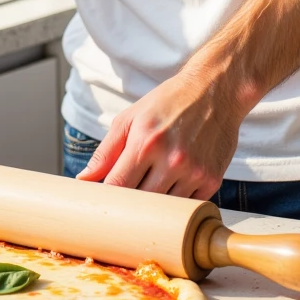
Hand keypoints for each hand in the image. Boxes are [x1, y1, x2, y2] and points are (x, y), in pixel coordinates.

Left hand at [77, 60, 241, 198]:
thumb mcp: (130, 118)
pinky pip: (186, 205)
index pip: (117, 186)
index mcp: (145, 142)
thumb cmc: (169, 102)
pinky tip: (175, 181)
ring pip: (164, 209)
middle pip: (141, 202)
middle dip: (130, 201)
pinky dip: (177, 199)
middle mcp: (172, 159)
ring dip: (155, 202)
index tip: (103, 200)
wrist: (215, 90)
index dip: (107, 197)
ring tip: (152, 183)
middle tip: (128, 193)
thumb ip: (105, 152)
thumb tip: (84, 179)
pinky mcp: (212, 180)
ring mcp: (194, 172)